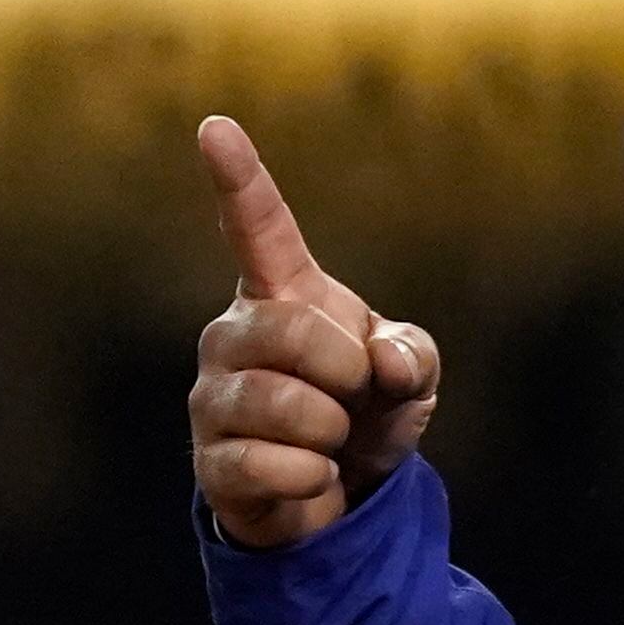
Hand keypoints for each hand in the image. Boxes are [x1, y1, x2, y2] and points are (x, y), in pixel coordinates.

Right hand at [188, 115, 442, 548]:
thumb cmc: (368, 412)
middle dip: (343, 370)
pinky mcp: (212, 462)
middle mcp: (234, 335)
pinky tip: (309, 476)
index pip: (258, 228)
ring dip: (331, 430)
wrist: (340, 495)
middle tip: (352, 393)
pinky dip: (311, 476)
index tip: (216, 128)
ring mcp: (214, 397)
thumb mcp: (409, 374)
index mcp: (283, 295)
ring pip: (280, 403)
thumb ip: (411, 353)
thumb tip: (382, 362)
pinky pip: (271, 465)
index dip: (240, 180)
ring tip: (330, 438)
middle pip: (288, 332)